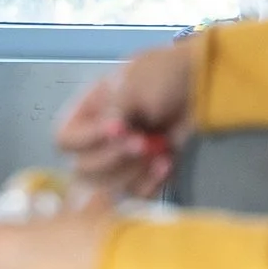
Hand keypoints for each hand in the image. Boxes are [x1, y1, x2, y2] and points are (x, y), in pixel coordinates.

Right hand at [55, 38, 193, 193]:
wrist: (202, 84)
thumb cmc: (164, 74)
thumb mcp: (135, 83)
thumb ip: (115, 108)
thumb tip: (109, 131)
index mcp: (87, 112)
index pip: (65, 141)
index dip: (87, 141)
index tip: (120, 128)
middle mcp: (98, 139)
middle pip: (83, 170)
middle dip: (114, 159)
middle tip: (143, 141)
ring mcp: (121, 159)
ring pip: (108, 187)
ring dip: (134, 173)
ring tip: (159, 151)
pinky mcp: (144, 173)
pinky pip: (137, 194)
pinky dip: (153, 183)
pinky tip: (167, 162)